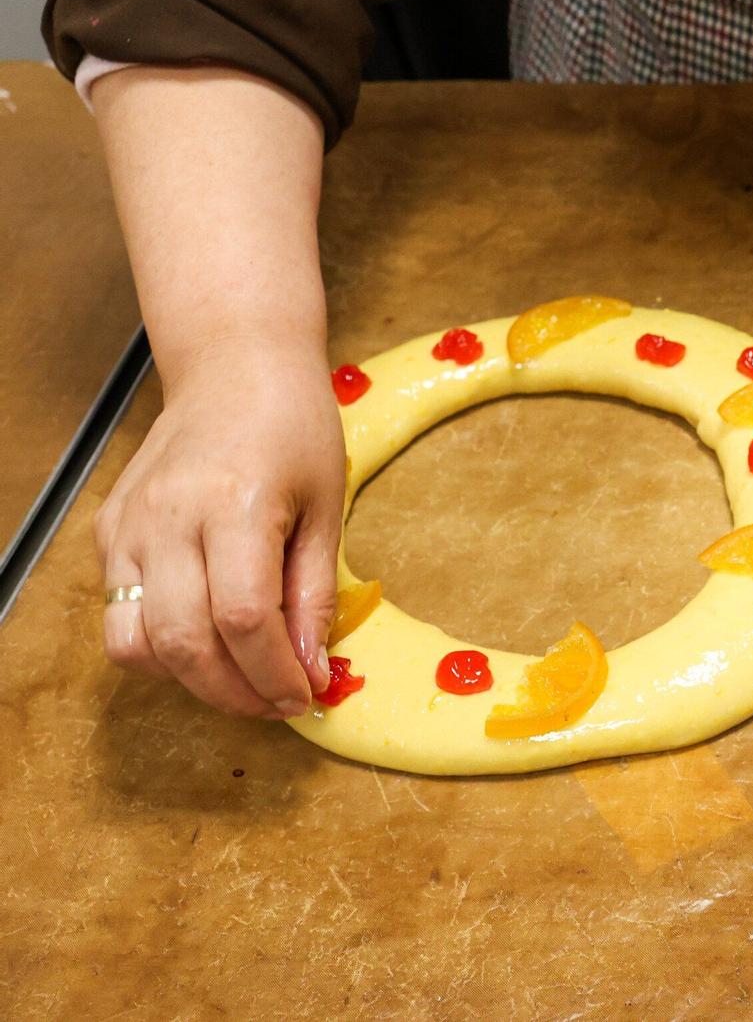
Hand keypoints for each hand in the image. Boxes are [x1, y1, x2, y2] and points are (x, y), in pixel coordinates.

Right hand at [96, 344, 344, 718]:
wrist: (234, 368)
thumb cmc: (293, 427)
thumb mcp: (327, 505)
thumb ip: (314, 593)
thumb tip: (311, 670)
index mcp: (233, 505)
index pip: (243, 619)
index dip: (273, 673)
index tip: (305, 695)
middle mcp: (168, 519)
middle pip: (184, 642)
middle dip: (235, 692)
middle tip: (277, 702)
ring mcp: (127, 527)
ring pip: (135, 643)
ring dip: (190, 681)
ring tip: (242, 680)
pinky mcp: (107, 532)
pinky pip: (118, 615)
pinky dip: (160, 647)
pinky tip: (206, 640)